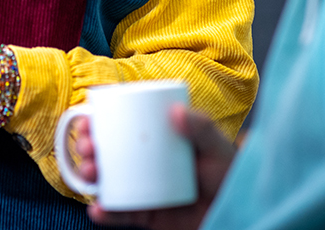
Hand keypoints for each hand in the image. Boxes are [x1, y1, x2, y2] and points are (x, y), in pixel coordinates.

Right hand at [74, 104, 235, 229]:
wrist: (238, 212)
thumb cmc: (227, 174)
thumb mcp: (217, 147)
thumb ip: (202, 127)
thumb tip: (175, 111)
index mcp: (153, 137)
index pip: (119, 123)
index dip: (97, 120)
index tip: (87, 119)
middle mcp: (142, 160)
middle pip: (106, 149)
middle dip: (86, 146)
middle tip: (86, 146)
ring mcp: (141, 186)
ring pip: (107, 179)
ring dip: (89, 175)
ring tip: (89, 173)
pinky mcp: (146, 214)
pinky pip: (121, 213)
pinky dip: (105, 213)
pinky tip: (97, 210)